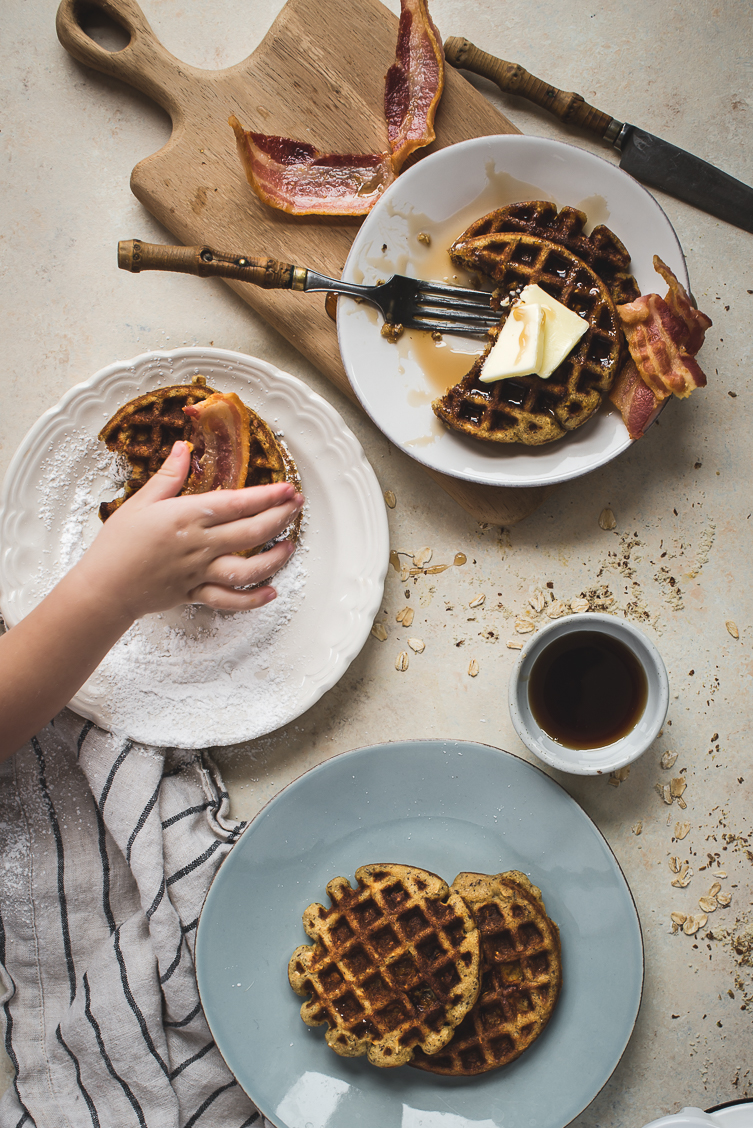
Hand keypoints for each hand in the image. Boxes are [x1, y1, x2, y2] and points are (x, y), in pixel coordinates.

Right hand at [71, 441, 303, 618]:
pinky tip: (271, 592)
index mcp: (186, 518)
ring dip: (274, 559)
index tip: (287, 488)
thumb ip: (168, 477)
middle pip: (251, 533)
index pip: (236, 504)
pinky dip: (253, 600)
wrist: (103, 587)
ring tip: (289, 547)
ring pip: (247, 568)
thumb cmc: (118, 544)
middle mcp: (199, 545)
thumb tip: (182, 448)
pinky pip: (229, 600)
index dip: (267, 496)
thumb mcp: (140, 503)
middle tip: (296, 507)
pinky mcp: (196, 594)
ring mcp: (200, 572)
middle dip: (280, 518)